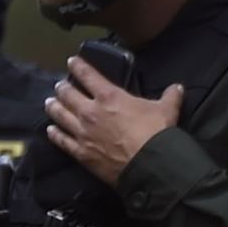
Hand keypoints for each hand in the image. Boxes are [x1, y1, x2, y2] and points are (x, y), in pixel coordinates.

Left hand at [48, 52, 184, 183]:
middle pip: (68, 94)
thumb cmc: (156, 133)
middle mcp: (90, 112)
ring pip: (60, 115)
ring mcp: (82, 133)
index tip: (71, 61)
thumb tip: (178, 87)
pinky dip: (54, 134)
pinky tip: (50, 130)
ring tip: (49, 102)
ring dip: (53, 107)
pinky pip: (61, 141)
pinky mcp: (80, 153)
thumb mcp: (167, 109)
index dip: (78, 66)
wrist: (149, 165)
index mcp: (109, 96)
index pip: (88, 75)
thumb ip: (170, 96)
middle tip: (59, 85)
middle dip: (62, 88)